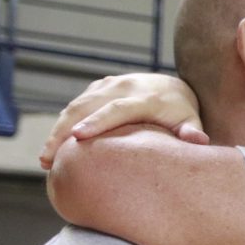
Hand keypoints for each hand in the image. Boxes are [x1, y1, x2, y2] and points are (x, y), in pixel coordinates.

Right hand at [41, 73, 207, 169]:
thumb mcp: (191, 121)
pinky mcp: (99, 88)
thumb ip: (192, 131)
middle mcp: (124, 86)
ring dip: (57, 130)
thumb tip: (198, 141)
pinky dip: (63, 123)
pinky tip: (54, 146)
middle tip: (48, 159)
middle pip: (87, 106)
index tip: (77, 138)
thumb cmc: (183, 114)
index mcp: (145, 97)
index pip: (117, 108)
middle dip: (64, 131)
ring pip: (76, 105)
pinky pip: (76, 104)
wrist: (175, 88)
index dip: (97, 122)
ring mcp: (109, 85)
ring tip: (45, 158)